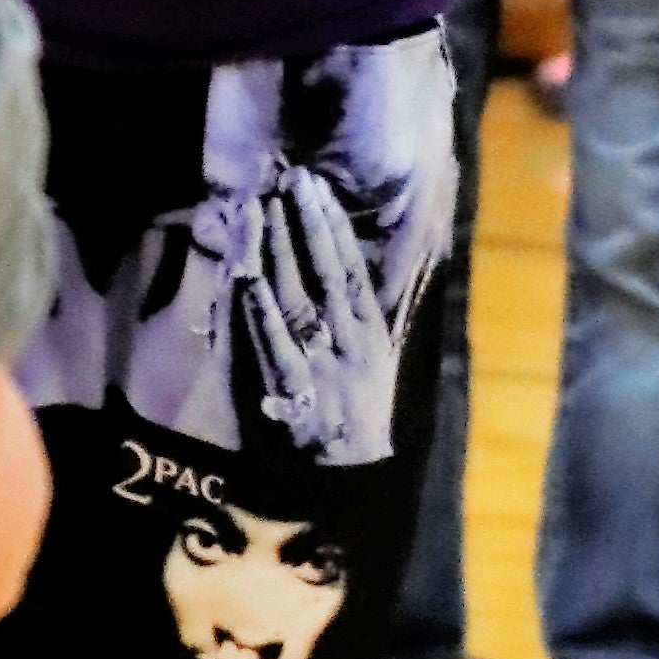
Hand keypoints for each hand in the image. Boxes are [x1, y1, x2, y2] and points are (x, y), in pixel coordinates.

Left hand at [245, 170, 403, 461]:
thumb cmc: (360, 414)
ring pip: (299, 297)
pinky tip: (245, 274)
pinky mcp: (293, 392)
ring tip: (263, 207)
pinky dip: (259, 308)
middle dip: (307, 222)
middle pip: (327, 272)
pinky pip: (274, 343)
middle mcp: (350, 344)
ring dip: (281, 251)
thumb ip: (393, 309)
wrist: (344, 481)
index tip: (317, 186)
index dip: (333, 224)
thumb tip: (412, 257)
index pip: (352, 266)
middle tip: (289, 177)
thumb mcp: (382, 358)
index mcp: (373, 333)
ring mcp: (322, 366)